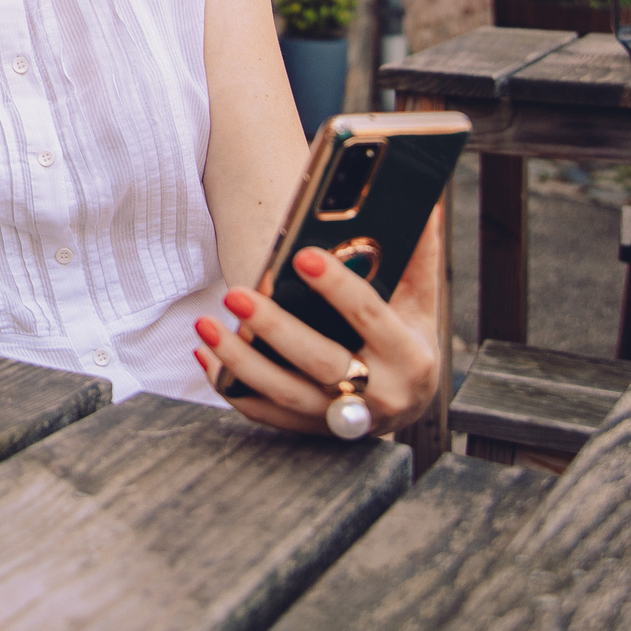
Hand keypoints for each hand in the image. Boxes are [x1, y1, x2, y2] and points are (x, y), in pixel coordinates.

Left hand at [189, 211, 442, 437]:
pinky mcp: (310, 430)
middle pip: (322, 362)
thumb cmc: (406, 337)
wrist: (405, 402)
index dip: (336, 287)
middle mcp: (381, 395)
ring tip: (205, 324)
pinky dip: (230, 384)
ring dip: (240, 361)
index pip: (371, 317)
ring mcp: (342, 419)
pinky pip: (264, 412)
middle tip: (236, 294)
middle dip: (275, 328)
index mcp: (411, 357)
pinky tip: (205, 353)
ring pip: (285, 393)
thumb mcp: (421, 299)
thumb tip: (425, 199)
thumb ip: (419, 252)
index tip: (301, 254)